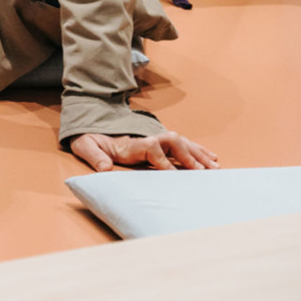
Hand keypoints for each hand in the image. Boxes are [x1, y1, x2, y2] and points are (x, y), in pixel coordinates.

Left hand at [70, 131, 218, 170]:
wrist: (91, 125)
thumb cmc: (89, 139)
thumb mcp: (84, 145)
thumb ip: (93, 155)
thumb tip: (104, 168)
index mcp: (131, 142)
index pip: (152, 149)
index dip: (163, 162)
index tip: (174, 175)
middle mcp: (147, 138)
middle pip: (173, 142)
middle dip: (189, 156)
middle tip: (203, 172)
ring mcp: (154, 138)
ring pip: (182, 143)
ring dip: (199, 154)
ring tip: (216, 167)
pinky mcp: (159, 142)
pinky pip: (183, 145)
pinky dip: (198, 151)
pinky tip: (212, 158)